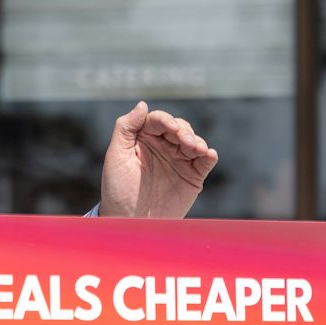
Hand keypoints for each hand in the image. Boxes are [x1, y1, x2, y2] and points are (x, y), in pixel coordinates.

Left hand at [99, 101, 216, 219]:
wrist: (130, 220)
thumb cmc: (118, 188)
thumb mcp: (116, 155)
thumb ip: (125, 127)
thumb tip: (142, 104)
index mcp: (144, 138)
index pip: (157, 120)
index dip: (164, 120)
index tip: (169, 127)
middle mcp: (163, 146)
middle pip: (179, 128)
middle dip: (183, 130)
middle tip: (183, 140)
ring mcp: (179, 161)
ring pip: (194, 141)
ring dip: (196, 140)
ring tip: (195, 148)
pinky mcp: (192, 176)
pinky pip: (204, 162)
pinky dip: (209, 155)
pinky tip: (208, 154)